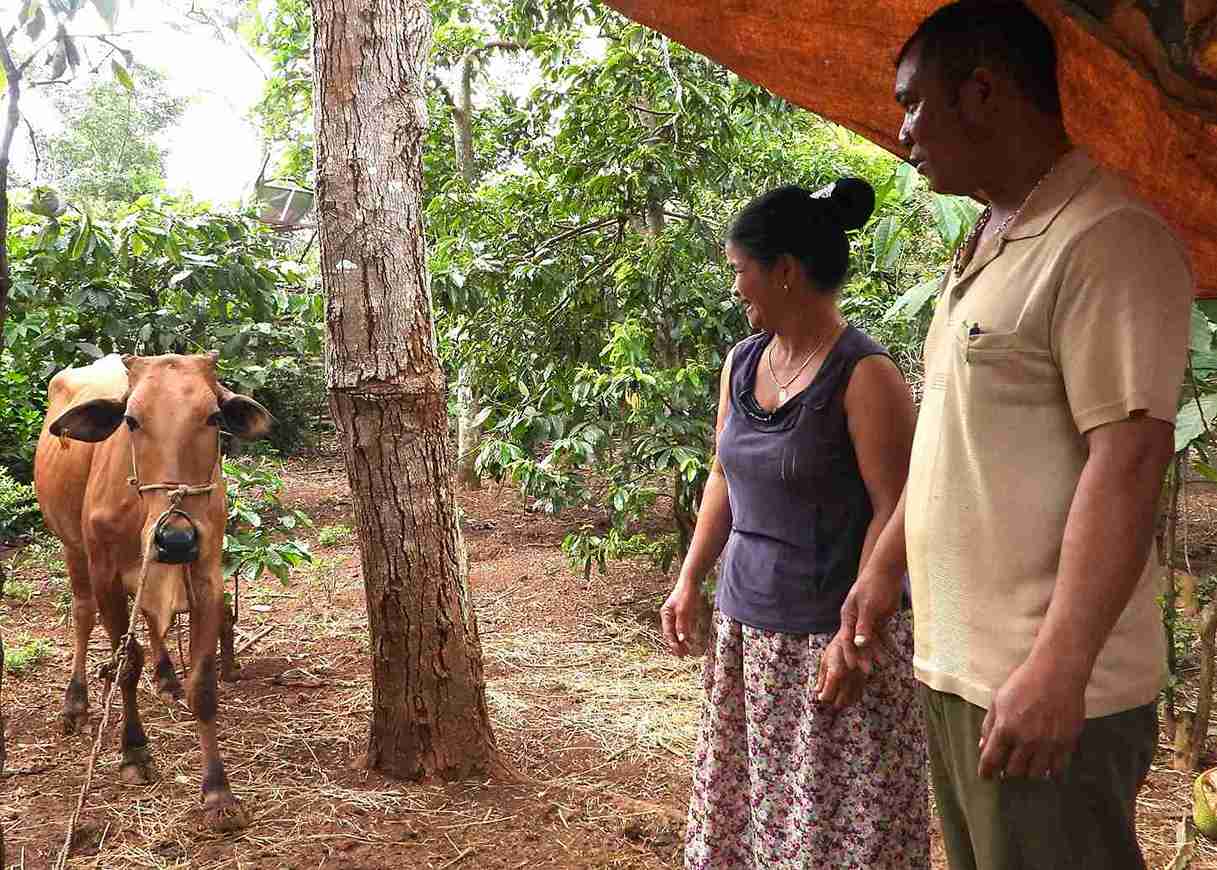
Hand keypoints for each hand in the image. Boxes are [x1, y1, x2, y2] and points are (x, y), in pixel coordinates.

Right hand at [660, 578, 698, 656]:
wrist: (692, 580)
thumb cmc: (686, 594)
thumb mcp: (685, 610)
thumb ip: (682, 625)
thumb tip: (682, 639)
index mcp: (666, 614)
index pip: (668, 633)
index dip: (673, 643)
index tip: (679, 653)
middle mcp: (669, 615)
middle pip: (671, 633)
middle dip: (676, 645)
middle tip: (683, 656)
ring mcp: (675, 614)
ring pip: (677, 631)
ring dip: (681, 641)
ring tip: (686, 651)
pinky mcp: (682, 613)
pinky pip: (682, 627)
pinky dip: (685, 634)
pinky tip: (689, 641)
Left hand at [815, 635, 868, 708]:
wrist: (857, 637)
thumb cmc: (838, 647)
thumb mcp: (825, 659)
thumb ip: (822, 677)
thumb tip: (817, 690)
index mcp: (836, 673)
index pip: (828, 693)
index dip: (824, 697)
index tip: (821, 698)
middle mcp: (848, 678)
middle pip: (841, 699)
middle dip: (834, 703)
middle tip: (829, 702)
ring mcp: (858, 679)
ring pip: (851, 698)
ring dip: (844, 702)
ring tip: (837, 703)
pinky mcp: (865, 678)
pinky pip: (860, 692)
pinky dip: (854, 697)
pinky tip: (849, 698)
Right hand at [838, 568, 902, 672]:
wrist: (888, 571)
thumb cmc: (874, 585)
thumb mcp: (868, 606)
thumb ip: (864, 626)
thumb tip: (859, 644)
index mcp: (848, 615)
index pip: (846, 638)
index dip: (849, 653)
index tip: (852, 667)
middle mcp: (856, 619)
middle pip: (857, 642)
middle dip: (862, 656)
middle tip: (868, 671)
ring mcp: (868, 619)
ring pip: (871, 639)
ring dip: (876, 651)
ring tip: (886, 663)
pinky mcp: (880, 618)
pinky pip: (882, 634)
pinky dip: (887, 643)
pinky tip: (894, 652)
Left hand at [977, 655, 1085, 780]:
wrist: (1057, 673)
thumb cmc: (1024, 682)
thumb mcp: (998, 700)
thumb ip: (989, 725)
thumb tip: (984, 746)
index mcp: (1005, 728)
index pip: (991, 760)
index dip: (986, 772)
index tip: (986, 776)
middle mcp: (1026, 740)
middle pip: (1014, 771)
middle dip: (1008, 771)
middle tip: (1008, 766)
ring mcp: (1047, 744)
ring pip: (1035, 774)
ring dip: (1028, 771)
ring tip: (1027, 764)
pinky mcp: (1066, 743)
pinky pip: (1058, 769)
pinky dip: (1050, 770)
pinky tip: (1046, 765)